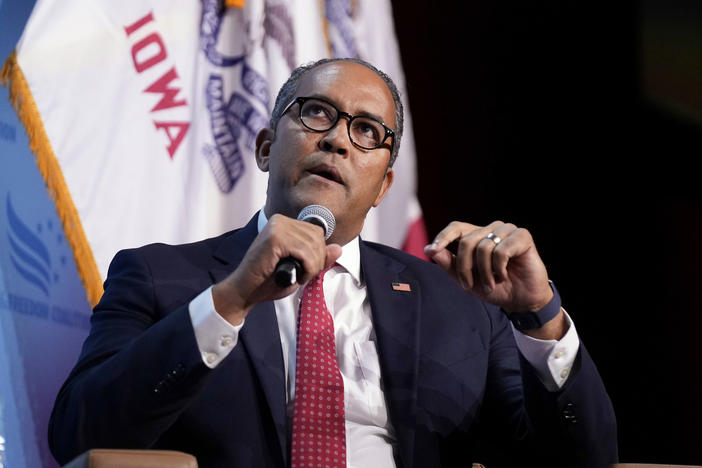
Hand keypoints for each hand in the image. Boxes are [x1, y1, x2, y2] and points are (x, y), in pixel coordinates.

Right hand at [212, 214, 341, 324]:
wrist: (246, 291)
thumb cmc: (268, 280)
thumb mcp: (300, 268)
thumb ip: (318, 257)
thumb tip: (338, 248)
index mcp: (284, 223)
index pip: (316, 232)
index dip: (319, 254)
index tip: (309, 269)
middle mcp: (280, 220)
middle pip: (317, 237)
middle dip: (317, 261)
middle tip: (305, 276)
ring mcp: (276, 227)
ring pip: (313, 245)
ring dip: (312, 267)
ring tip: (299, 277)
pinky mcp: (274, 238)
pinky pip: (305, 252)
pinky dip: (307, 268)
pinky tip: (297, 277)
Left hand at [424, 221, 553, 313]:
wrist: (520, 301)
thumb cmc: (494, 288)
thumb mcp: (466, 279)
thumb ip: (448, 263)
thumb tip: (429, 249)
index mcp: (477, 235)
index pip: (456, 228)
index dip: (443, 237)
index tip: (432, 250)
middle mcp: (491, 229)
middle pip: (467, 241)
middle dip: (465, 268)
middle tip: (469, 286)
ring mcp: (507, 230)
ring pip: (483, 247)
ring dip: (484, 272)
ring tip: (491, 284)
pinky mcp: (522, 236)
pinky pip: (501, 251)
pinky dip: (498, 268)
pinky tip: (504, 275)